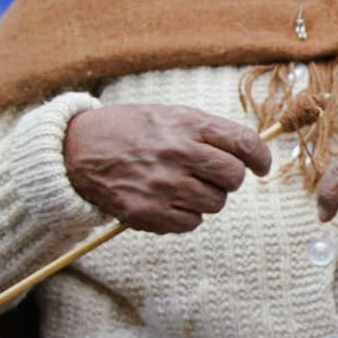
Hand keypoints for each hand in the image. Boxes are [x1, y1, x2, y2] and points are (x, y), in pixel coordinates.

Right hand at [63, 104, 271, 232]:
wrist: (77, 150)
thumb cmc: (130, 130)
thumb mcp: (168, 115)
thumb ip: (207, 131)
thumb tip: (249, 151)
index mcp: (187, 125)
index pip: (244, 143)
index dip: (260, 157)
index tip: (260, 165)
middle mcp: (179, 154)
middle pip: (233, 177)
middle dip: (230, 179)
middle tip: (215, 176)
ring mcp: (164, 185)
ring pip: (215, 203)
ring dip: (207, 197)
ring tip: (183, 185)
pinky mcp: (150, 213)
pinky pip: (191, 223)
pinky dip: (186, 215)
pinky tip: (168, 200)